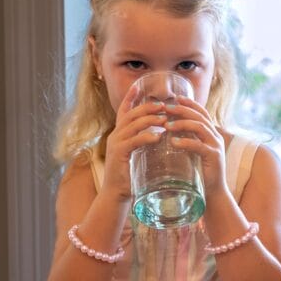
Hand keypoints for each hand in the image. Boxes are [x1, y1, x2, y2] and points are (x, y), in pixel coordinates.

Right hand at [103, 84, 166, 200]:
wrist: (116, 194)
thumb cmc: (130, 176)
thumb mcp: (137, 155)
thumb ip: (144, 143)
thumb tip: (161, 134)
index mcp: (119, 134)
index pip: (124, 111)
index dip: (130, 97)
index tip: (139, 86)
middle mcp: (115, 135)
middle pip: (131, 114)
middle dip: (147, 107)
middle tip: (164, 105)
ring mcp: (116, 144)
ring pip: (133, 125)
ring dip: (150, 120)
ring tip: (165, 119)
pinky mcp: (119, 154)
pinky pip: (133, 141)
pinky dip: (147, 136)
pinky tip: (158, 136)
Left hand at [163, 97, 227, 195]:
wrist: (213, 192)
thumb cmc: (200, 173)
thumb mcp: (193, 152)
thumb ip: (187, 140)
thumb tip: (168, 129)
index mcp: (211, 134)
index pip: (202, 112)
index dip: (190, 104)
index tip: (176, 98)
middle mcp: (215, 137)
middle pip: (200, 116)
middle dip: (182, 110)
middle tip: (166, 108)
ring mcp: (216, 146)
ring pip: (200, 127)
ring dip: (182, 123)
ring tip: (167, 125)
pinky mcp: (213, 157)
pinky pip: (199, 145)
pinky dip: (185, 141)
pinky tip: (173, 142)